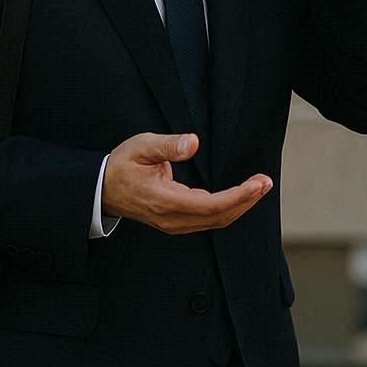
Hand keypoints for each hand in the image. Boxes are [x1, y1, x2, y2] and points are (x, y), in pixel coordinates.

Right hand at [101, 132, 272, 234]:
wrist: (101, 190)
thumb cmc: (121, 165)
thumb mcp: (141, 146)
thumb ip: (167, 145)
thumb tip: (193, 142)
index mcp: (164, 201)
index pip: (210, 204)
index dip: (238, 196)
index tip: (258, 183)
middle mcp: (172, 218)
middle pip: (218, 217)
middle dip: (246, 201)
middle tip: (266, 182)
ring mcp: (173, 224)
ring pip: (215, 221)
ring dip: (240, 206)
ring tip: (259, 188)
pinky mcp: (176, 223)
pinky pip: (207, 220)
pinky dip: (227, 209)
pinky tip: (240, 196)